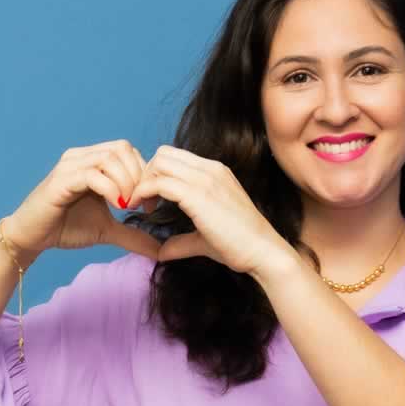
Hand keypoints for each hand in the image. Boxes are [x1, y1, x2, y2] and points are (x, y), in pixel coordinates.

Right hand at [5, 141, 161, 260]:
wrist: (31, 237)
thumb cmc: (65, 227)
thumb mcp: (107, 230)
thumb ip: (132, 234)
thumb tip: (159, 250)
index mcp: (92, 161)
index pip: (128, 151)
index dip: (144, 174)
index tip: (148, 204)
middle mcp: (81, 156)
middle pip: (122, 148)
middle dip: (138, 176)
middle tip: (140, 204)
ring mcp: (69, 166)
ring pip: (109, 158)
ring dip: (125, 182)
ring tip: (127, 206)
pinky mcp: (61, 180)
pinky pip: (92, 175)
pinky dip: (110, 189)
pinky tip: (115, 206)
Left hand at [132, 146, 294, 276]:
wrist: (263, 252)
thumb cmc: (239, 245)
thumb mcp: (205, 237)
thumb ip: (182, 240)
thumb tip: (161, 251)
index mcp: (214, 172)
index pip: (175, 156)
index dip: (156, 174)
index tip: (150, 200)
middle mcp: (210, 169)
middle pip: (163, 153)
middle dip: (146, 174)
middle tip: (142, 201)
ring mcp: (205, 180)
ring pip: (160, 163)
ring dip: (143, 182)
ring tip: (141, 206)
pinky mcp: (198, 196)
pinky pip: (160, 183)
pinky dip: (144, 192)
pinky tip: (143, 210)